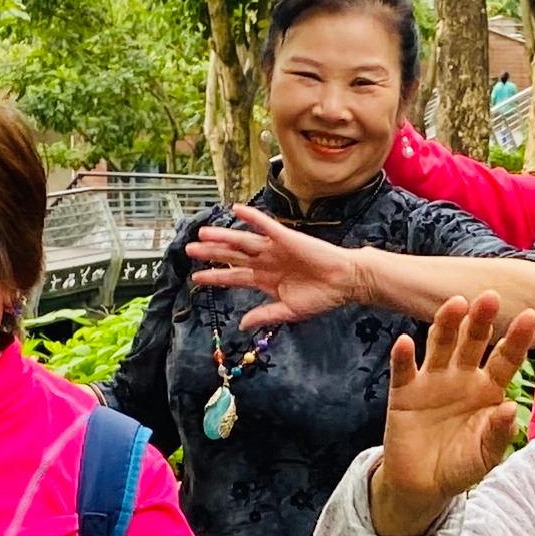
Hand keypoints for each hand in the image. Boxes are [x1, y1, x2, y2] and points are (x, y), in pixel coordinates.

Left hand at [187, 209, 365, 326]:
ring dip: (222, 236)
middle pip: (232, 257)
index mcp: (266, 280)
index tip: (196, 277)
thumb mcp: (289, 312)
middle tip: (189, 249)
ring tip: (202, 233)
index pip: (235, 277)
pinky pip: (264, 225)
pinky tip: (235, 210)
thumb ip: (264, 316)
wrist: (344, 283)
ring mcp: (274, 249)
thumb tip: (242, 325)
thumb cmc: (321, 297)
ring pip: (242, 241)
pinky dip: (251, 217)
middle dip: (211, 254)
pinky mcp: (286, 237)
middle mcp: (266, 262)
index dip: (215, 276)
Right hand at [369, 292, 534, 535]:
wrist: (423, 485)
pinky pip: (404, 370)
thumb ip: (498, 434)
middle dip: (481, 320)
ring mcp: (433, 381)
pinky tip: (404, 342)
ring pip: (440, 345)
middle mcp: (462, 377)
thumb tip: (510, 409)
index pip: (506, 358)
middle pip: (473, 342)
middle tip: (489, 297)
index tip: (530, 316)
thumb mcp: (485, 456)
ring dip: (446, 324)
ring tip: (455, 304)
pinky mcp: (404, 393)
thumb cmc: (460, 465)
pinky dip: (403, 356)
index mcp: (488, 389)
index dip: (517, 338)